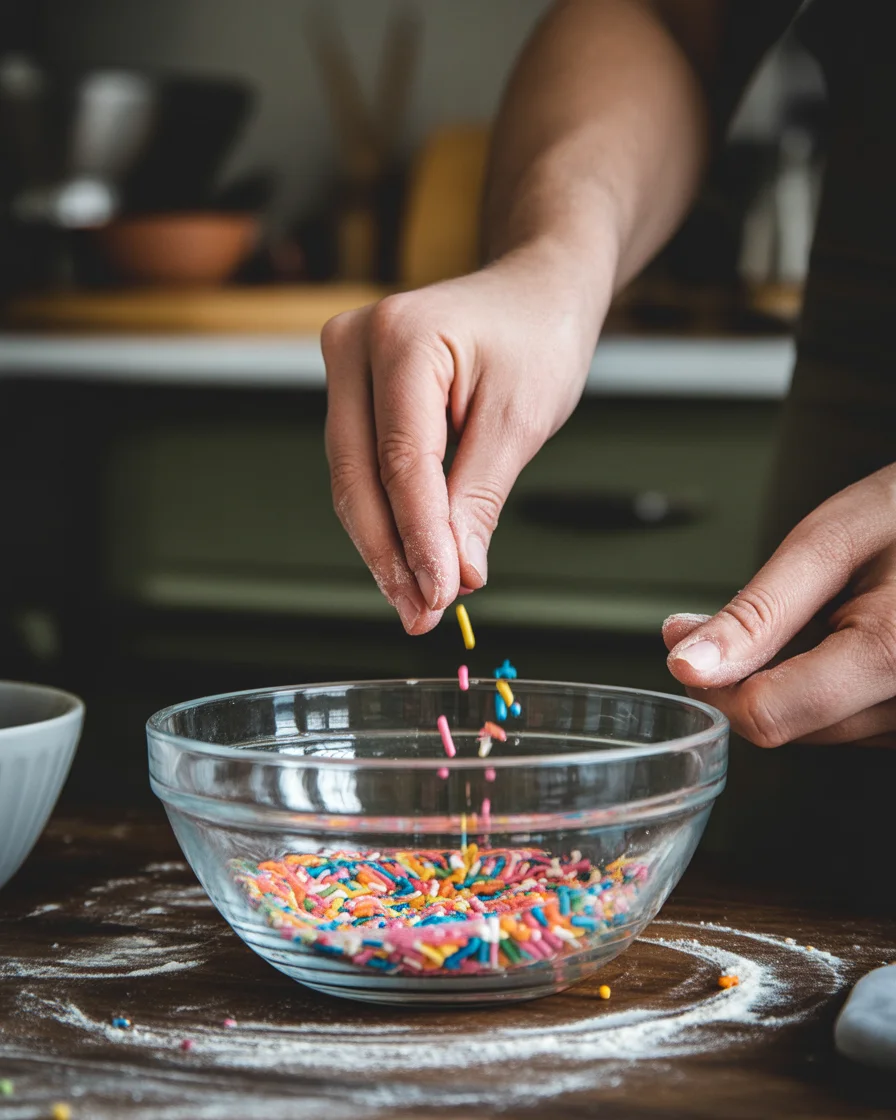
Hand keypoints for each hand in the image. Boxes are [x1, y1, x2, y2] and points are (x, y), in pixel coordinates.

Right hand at [322, 245, 604, 632]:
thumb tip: (454, 573)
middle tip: (420, 613)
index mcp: (401, 337)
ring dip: (385, 544)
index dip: (418, 537)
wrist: (534, 292)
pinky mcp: (353, 389)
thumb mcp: (520, 419)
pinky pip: (360, 466)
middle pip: (357, 474)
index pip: (401, 460)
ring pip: (352, 478)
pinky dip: (387, 515)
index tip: (439, 595)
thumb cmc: (536, 336)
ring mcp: (345, 365)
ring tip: (419, 600)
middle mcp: (355, 344)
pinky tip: (409, 559)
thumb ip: (479, 499)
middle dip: (390, 554)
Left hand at [663, 464, 895, 747]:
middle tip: (743, 618)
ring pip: (817, 729)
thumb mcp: (828, 545)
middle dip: (749, 676)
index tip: (691, 642)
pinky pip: (851, 722)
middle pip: (789, 726)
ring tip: (820, 616)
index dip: (715, 684)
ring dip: (791, 682)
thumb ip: (757, 614)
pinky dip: (827, 687)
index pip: (768, 716)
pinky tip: (845, 638)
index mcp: (893, 654)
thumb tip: (688, 666)